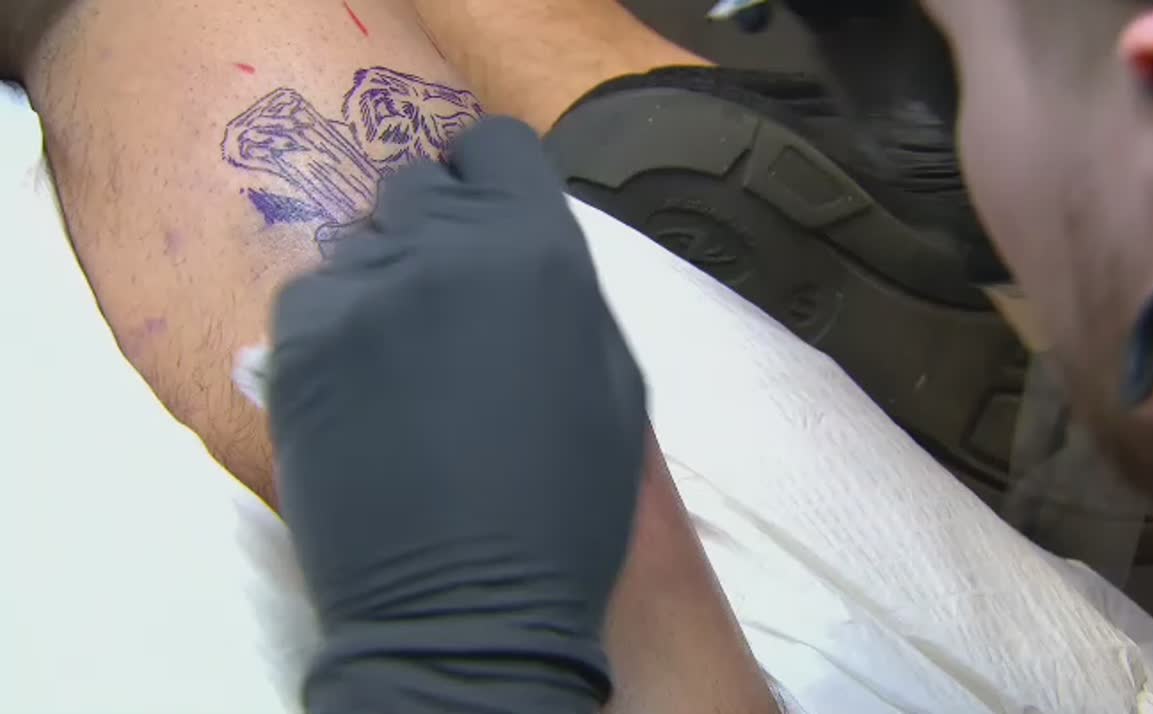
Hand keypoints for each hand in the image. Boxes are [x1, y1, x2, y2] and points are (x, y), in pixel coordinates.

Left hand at [267, 117, 646, 711]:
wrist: (465, 608)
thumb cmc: (566, 506)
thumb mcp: (613, 382)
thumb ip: (565, 286)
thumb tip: (522, 241)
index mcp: (535, 249)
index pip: (495, 142)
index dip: (494, 175)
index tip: (491, 215)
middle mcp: (439, 250)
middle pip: (418, 183)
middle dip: (436, 228)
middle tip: (448, 300)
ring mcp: (355, 295)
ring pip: (358, 245)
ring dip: (382, 281)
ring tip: (403, 362)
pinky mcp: (292, 346)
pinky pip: (310, 301)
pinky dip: (334, 330)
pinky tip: (362, 392)